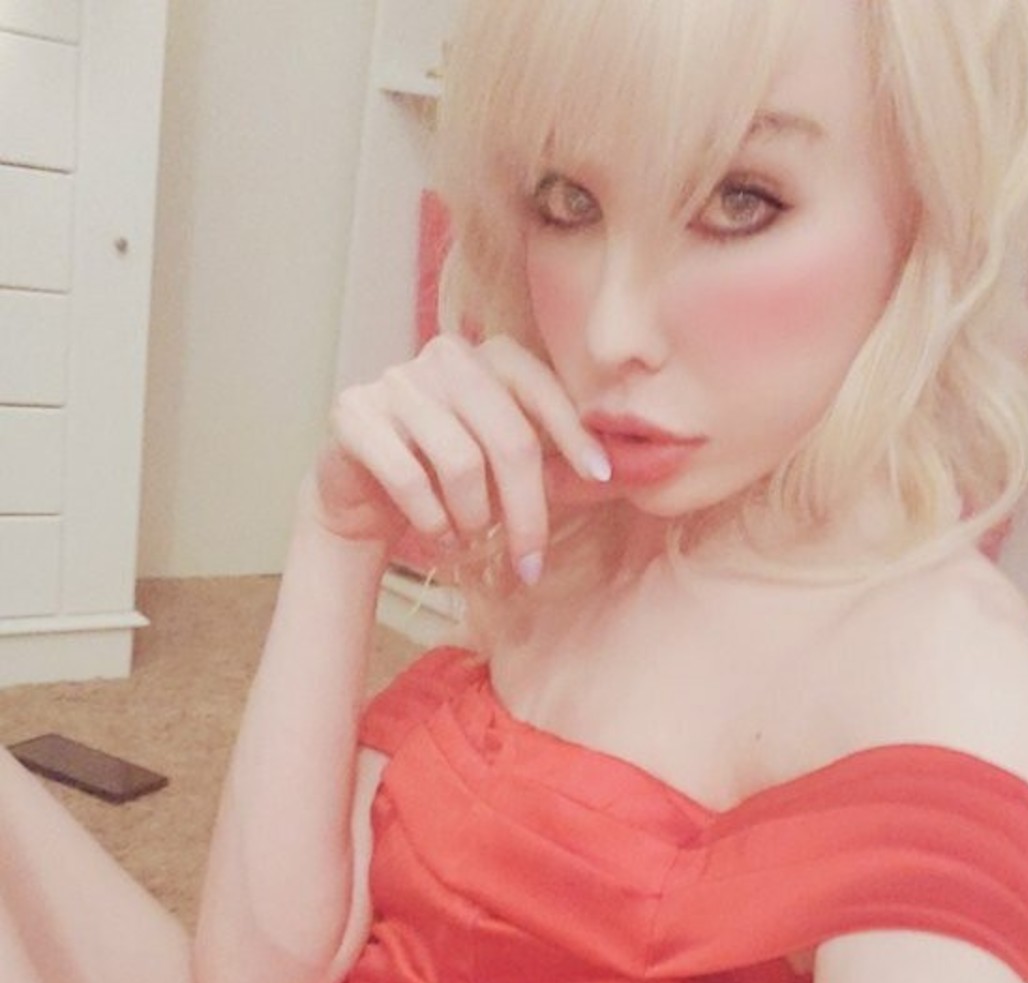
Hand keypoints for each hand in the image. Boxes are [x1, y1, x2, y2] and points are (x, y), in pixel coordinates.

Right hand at [308, 334, 612, 582]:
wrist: (365, 499)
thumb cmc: (453, 484)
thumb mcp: (518, 477)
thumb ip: (572, 471)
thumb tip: (653, 469)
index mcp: (488, 357)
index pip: (541, 388)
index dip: (575, 436)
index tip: (600, 479)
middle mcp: (442, 356)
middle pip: (507, 437)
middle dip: (526, 512)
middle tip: (529, 560)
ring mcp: (395, 380)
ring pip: (460, 462)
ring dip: (472, 519)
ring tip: (469, 538)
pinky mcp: (354, 414)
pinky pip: (409, 475)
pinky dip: (431, 518)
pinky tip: (437, 533)